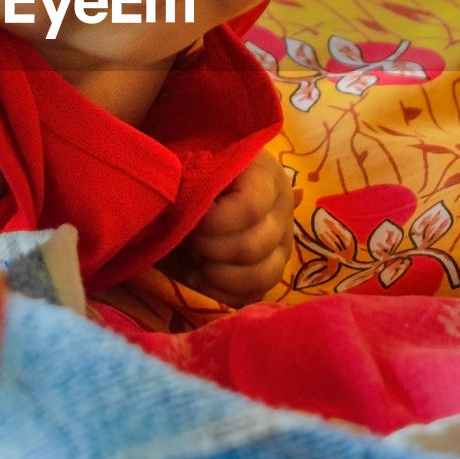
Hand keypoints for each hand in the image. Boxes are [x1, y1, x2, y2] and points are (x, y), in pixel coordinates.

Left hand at [168, 149, 294, 308]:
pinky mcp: (270, 271)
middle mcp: (282, 211)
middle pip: (253, 247)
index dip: (215, 221)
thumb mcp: (190, 162)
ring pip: (261, 277)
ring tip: (192, 259)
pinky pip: (254, 296)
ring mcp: (280, 245)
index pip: (251, 207)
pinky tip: (197, 277)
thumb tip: (177, 204)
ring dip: (217, 274)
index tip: (189, 221)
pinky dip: (221, 293)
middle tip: (185, 238)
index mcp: (265, 175)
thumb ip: (188, 177)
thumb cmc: (194, 168)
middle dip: (209, 249)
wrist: (201, 183)